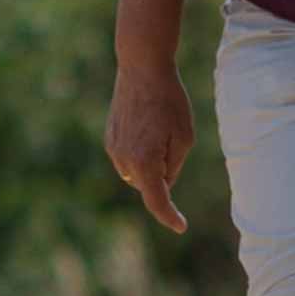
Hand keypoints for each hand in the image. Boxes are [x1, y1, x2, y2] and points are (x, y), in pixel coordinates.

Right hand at [107, 57, 195, 233]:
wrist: (142, 68)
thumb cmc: (170, 101)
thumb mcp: (184, 136)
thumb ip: (174, 167)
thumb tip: (162, 184)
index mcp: (145, 162)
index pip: (158, 201)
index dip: (169, 217)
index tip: (181, 227)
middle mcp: (124, 161)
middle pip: (151, 184)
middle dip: (165, 173)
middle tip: (174, 138)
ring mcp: (114, 150)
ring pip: (139, 172)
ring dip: (152, 162)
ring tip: (160, 127)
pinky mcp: (110, 139)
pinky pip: (130, 157)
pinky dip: (141, 151)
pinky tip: (147, 124)